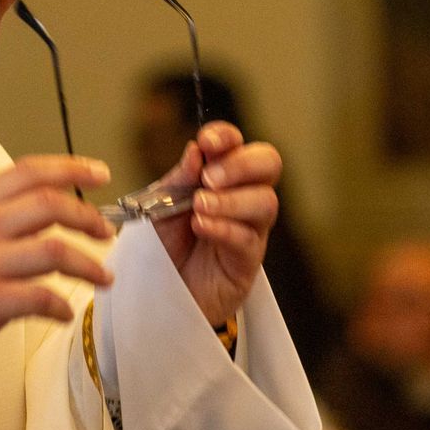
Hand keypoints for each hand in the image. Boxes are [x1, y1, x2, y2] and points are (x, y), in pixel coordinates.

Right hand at [0, 156, 114, 373]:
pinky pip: (42, 298)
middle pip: (50, 205)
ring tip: (102, 278)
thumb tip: (44, 215)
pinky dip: (62, 307)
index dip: (70, 168)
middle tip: (106, 234)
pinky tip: (64, 313)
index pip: (27, 172)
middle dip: (89, 218)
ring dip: (89, 265)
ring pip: (55, 250)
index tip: (99, 174)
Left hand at [148, 121, 281, 325]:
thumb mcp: (161, 206)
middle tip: (210, 178)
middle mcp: (243, 196)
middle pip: (269, 164)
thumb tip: (196, 150)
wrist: (160, 292)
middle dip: (241, 164)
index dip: (226, 137)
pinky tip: (202, 226)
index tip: (207, 142)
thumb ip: (179, 180)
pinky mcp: (248, 260)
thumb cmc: (165, 245)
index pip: (237, 144)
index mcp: (221, 176)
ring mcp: (250, 228)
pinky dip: (225, 228)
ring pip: (265, 202)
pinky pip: (249, 238)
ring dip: (231, 200)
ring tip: (200, 206)